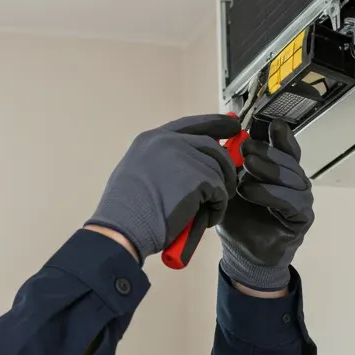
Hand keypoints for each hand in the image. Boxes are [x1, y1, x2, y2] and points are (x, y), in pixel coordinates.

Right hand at [87, 114, 240, 262]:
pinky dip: (218, 207)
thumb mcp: (138, 173)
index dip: (214, 124)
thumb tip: (190, 169)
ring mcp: (183, 157)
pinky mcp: (197, 178)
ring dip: (219, 192)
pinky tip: (207, 218)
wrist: (122, 229)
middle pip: (210, 146)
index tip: (232, 128)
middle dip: (225, 164)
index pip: (191, 124)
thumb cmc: (125, 213)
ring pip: (218, 170)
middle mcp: (168, 142)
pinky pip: (220, 191)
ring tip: (210, 209)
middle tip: (229, 182)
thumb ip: (162, 164)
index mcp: (151, 140)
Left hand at [215, 120, 314, 290]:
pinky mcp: (303, 218)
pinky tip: (249, 190)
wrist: (241, 253)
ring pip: (291, 178)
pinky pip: (291, 202)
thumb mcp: (231, 185)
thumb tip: (228, 132)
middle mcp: (295, 181)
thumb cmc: (237, 216)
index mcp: (281, 169)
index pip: (284, 146)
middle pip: (287, 159)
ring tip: (247, 165)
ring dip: (268, 169)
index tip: (265, 122)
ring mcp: (302, 199)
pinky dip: (270, 194)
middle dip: (266, 150)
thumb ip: (234, 162)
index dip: (277, 133)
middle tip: (246, 145)